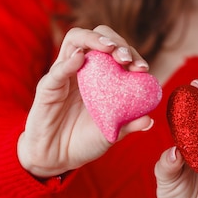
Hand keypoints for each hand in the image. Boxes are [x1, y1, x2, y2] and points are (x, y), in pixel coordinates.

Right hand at [18, 26, 153, 177]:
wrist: (57, 159)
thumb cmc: (84, 141)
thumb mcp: (111, 134)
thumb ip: (128, 125)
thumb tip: (149, 120)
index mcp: (100, 76)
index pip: (116, 52)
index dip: (131, 54)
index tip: (142, 68)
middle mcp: (82, 69)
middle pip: (97, 38)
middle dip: (115, 42)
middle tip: (126, 58)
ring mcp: (64, 74)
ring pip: (75, 40)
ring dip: (94, 39)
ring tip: (109, 48)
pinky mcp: (48, 88)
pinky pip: (57, 70)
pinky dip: (69, 61)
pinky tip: (81, 58)